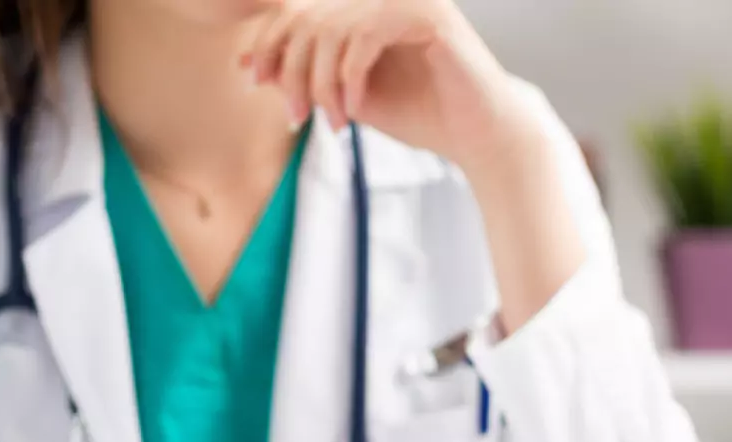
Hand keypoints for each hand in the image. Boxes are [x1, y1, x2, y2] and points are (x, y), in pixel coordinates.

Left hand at [244, 0, 536, 173]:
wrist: (479, 138)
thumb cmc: (423, 118)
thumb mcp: (350, 99)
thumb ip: (310, 78)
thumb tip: (253, 65)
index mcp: (367, 8)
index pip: (300, 10)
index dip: (269, 41)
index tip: (254, 79)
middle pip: (309, 17)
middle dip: (293, 70)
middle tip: (295, 115)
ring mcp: (409, 0)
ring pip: (333, 28)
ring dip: (322, 83)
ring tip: (334, 122)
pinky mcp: (429, 15)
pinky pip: (366, 35)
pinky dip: (351, 77)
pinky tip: (355, 108)